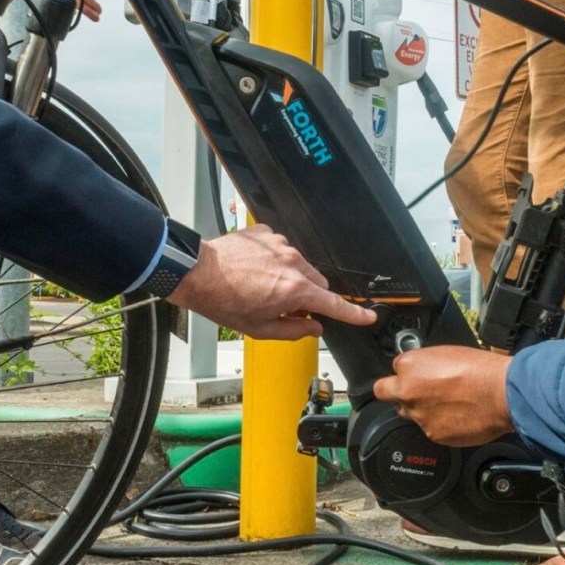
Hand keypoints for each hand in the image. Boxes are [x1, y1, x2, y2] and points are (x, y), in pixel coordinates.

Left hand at [167, 223, 376, 340]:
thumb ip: (294, 330)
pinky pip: (281, 250)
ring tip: (260, 287)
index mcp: (294, 290)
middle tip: (284, 307)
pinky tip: (254, 271)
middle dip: (307, 296)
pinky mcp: (267, 234)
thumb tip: (313, 327)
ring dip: (290, 278)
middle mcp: (293, 263)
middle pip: (316, 283)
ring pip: (299, 266)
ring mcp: (280, 245)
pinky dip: (274, 262)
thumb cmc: (223, 301)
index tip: (367, 316)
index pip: (333, 304)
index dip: (353, 313)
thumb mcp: (259, 329)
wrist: (196, 272)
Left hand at [372, 346, 515, 447]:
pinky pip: (429, 428)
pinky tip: (457, 416)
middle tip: (416, 392)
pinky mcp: (432, 434)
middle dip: (396, 392)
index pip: (394, 369)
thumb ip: (425, 364)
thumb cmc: (481, 370)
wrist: (502, 394)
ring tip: (447, 404)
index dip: (407, 372)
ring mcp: (418, 415)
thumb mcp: (447, 353)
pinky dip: (440, 424)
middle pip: (385, 393)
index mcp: (409, 365)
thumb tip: (421, 372)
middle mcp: (407, 391)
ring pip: (409, 413)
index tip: (416, 375)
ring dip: (421, 409)